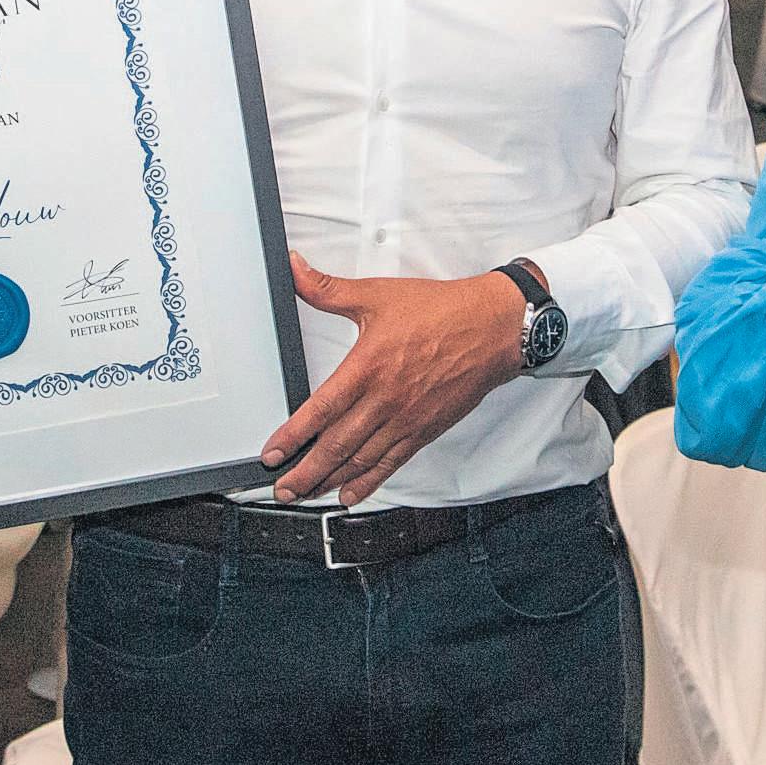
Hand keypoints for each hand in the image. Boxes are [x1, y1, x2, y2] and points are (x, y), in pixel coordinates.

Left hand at [263, 253, 525, 505]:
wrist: (492, 329)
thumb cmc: (442, 312)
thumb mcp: (378, 294)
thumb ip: (329, 289)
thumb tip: (295, 270)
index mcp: (368, 367)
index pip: (321, 410)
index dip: (293, 436)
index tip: (272, 453)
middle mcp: (385, 400)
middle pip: (336, 446)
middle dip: (305, 471)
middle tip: (281, 487)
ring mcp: (406, 420)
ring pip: (360, 460)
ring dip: (329, 481)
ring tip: (305, 494)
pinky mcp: (424, 430)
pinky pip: (391, 463)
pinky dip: (368, 482)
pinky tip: (350, 493)